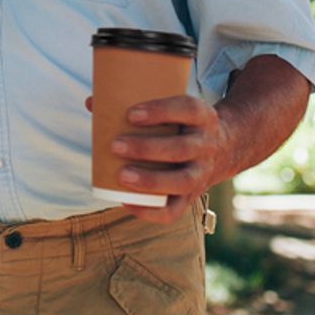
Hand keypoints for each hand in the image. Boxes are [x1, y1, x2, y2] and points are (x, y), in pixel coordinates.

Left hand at [109, 96, 228, 225]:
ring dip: (151, 180)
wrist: (223, 148)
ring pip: (183, 181)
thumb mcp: (173, 108)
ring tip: (121, 176)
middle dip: (147, 148)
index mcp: (202, 117)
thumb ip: (135, 104)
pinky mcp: (193, 197)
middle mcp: (206, 146)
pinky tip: (125, 202)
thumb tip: (92, 103)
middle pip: (181, 149)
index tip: (130, 114)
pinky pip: (176, 210)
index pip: (188, 110)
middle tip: (115, 145)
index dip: (160, 111)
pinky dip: (151, 211)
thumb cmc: (182, 123)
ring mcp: (202, 173)